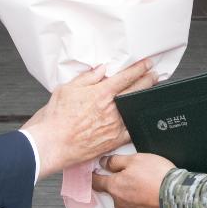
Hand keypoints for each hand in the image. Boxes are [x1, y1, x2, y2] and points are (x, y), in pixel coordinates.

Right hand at [22, 60, 155, 175]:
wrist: (52, 143)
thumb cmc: (56, 118)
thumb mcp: (68, 89)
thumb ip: (87, 78)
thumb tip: (101, 70)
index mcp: (101, 93)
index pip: (126, 77)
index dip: (139, 68)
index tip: (147, 64)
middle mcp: (111, 109)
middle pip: (136, 91)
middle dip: (148, 81)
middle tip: (154, 75)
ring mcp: (114, 125)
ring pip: (136, 109)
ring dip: (144, 99)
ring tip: (149, 93)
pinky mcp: (113, 140)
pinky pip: (131, 130)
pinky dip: (137, 122)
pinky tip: (140, 118)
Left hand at [92, 152, 174, 207]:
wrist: (179, 199)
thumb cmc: (157, 177)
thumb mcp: (136, 159)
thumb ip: (116, 161)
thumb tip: (103, 162)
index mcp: (115, 187)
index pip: (96, 182)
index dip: (93, 176)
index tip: (93, 173)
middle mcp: (120, 203)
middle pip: (114, 192)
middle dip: (120, 185)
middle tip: (133, 176)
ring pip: (127, 202)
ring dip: (133, 195)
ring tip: (148, 186)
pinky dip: (143, 204)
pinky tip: (153, 197)